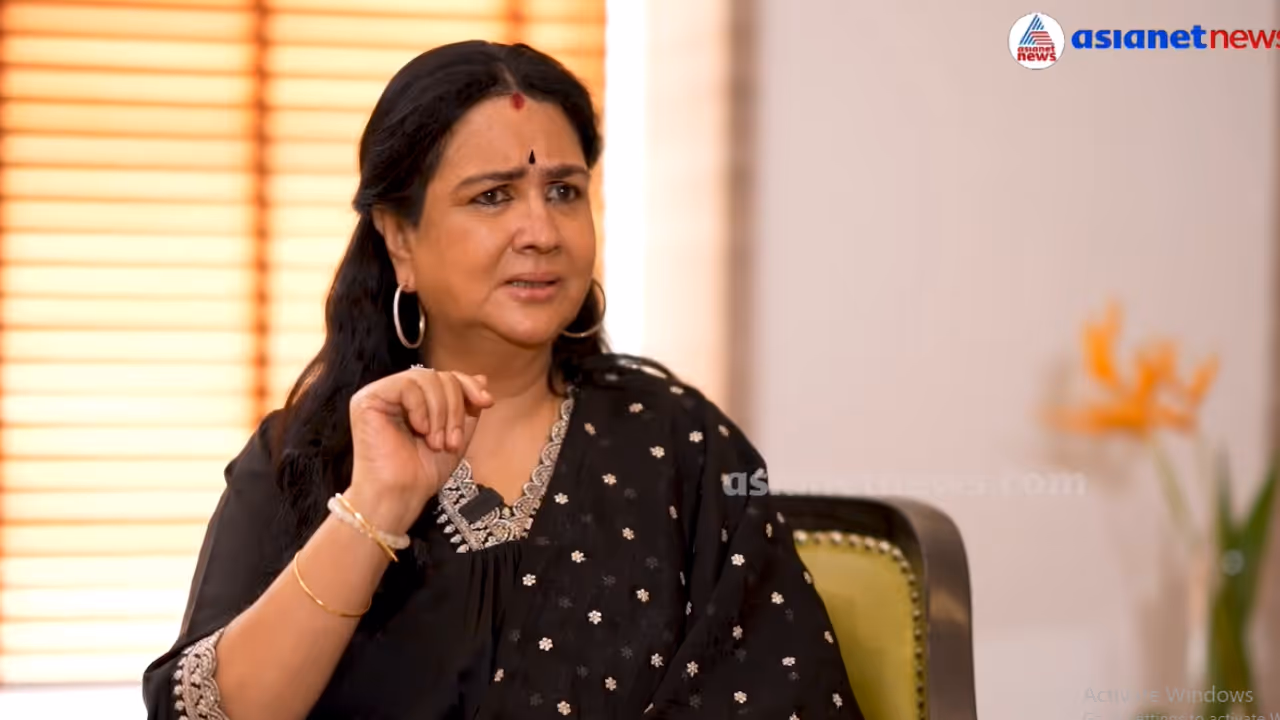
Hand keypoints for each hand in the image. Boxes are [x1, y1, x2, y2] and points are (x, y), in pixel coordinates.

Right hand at [346, 367, 493, 533]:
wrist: (401, 496)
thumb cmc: (424, 472)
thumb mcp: (456, 433)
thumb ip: (466, 406)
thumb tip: (481, 377)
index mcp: (415, 399)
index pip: (445, 376)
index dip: (468, 386)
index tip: (486, 403)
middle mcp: (395, 392)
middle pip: (438, 376)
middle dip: (455, 408)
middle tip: (451, 441)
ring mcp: (380, 394)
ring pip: (426, 378)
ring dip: (441, 413)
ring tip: (437, 442)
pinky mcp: (368, 400)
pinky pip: (407, 386)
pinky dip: (422, 410)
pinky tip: (419, 430)